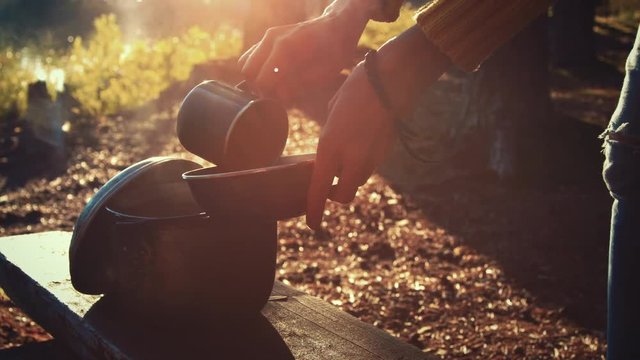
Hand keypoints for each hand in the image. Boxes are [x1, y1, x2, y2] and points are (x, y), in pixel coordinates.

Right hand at [238, 0, 370, 101]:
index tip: (285, 101)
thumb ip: (298, 87)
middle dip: (261, 88)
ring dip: (257, 79)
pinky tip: (273, 76)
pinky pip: (250, 58)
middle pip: (249, 73)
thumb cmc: (333, 52)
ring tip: (276, 86)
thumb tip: (278, 97)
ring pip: (245, 65)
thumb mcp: (322, 75)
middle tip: (279, 95)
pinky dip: (257, 71)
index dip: (271, 96)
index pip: (262, 81)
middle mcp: (271, 39)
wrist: (336, 28)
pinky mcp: (266, 39)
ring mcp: (267, 37)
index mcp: (285, 48)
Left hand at [305, 26, 451, 229]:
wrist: (392, 78)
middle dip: (337, 195)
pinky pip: (371, 166)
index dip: (314, 210)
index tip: (312, 224)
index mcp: (330, 145)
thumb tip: (332, 151)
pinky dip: (365, 163)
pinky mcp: (386, 151)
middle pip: (344, 195)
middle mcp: (351, 156)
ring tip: (348, 155)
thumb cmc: (356, 87)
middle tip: (331, 185)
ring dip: (352, 177)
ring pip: (359, 180)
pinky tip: (363, 143)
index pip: (319, 188)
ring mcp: (372, 156)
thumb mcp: (333, 111)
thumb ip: (331, 137)